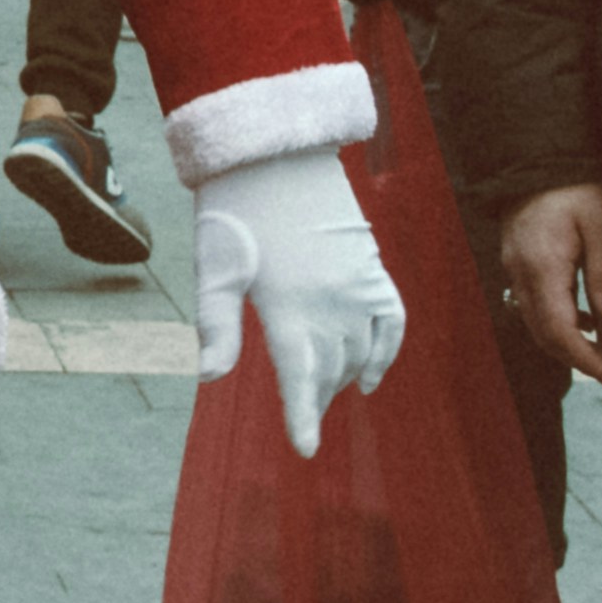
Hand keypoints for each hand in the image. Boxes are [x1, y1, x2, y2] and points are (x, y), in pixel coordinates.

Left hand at [191, 148, 405, 453]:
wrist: (274, 152)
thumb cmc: (234, 209)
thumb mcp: (214, 267)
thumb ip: (216, 325)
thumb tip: (208, 377)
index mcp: (288, 308)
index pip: (300, 379)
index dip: (302, 417)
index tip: (305, 449)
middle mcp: (330, 304)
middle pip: (331, 371)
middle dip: (318, 399)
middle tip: (304, 417)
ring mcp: (357, 286)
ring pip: (361, 353)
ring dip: (345, 379)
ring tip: (327, 392)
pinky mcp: (373, 267)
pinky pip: (393, 322)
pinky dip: (387, 354)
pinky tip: (372, 375)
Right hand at [498, 183, 601, 386]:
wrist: (534, 154)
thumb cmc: (572, 185)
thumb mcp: (600, 222)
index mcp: (542, 267)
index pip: (560, 332)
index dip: (588, 360)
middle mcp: (520, 273)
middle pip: (542, 335)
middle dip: (577, 359)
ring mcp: (513, 267)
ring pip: (533, 323)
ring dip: (565, 343)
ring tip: (601, 350)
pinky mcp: (515, 260)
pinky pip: (531, 304)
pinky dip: (555, 321)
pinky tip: (582, 317)